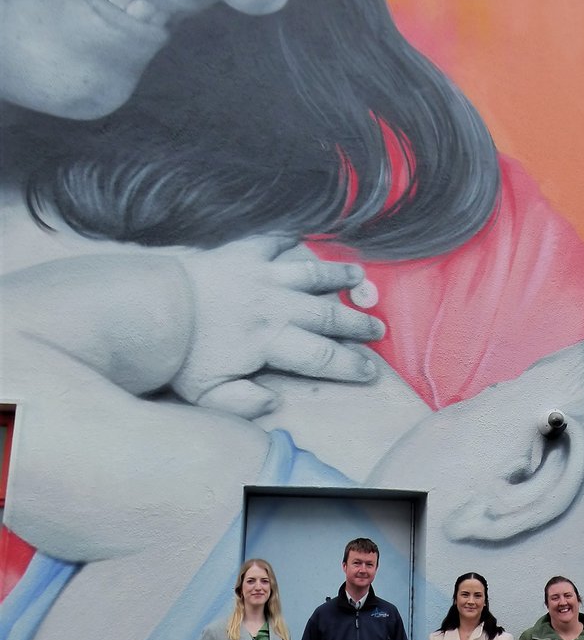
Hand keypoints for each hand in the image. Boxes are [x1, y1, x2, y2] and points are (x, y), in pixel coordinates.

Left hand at [173, 238, 384, 416]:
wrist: (150, 307)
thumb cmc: (178, 356)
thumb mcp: (207, 393)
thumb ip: (244, 402)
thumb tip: (274, 401)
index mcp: (270, 342)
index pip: (321, 356)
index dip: (349, 364)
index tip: (369, 370)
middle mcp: (274, 306)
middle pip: (327, 314)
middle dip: (356, 323)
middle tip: (377, 329)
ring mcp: (261, 275)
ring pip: (311, 273)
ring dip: (338, 275)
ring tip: (360, 277)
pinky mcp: (242, 253)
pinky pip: (272, 241)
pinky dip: (288, 238)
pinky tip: (299, 237)